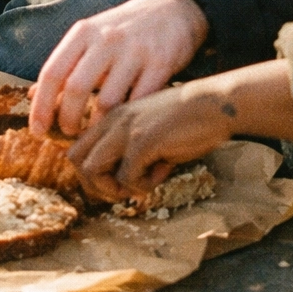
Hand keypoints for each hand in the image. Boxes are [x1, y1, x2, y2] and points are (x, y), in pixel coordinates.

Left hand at [30, 0, 208, 136]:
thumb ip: (66, 65)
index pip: (52, 72)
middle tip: (69, 134)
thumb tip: (32, 96)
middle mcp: (107, 39)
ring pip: (107, 101)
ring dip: (97, 126)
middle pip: (75, 88)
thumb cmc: (126, 30)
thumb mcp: (92, 37)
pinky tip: (124, 127)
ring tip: (95, 134)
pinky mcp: (161, 63)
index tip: (38, 131)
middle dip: (67, 119)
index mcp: (84, 32)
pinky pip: (138, 102)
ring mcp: (135, 51)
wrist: (175, 8)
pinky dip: (128, 120)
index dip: (40, 106)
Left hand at [68, 59, 292, 201]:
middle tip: (125, 188)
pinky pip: (127, 178)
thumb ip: (130, 150)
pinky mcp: (143, 141)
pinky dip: (142, 185)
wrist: (216, 104)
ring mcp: (126, 129)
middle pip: (76, 161)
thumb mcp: (150, 130)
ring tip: (141, 183)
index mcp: (113, 116)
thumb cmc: (188, 119)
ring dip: (114, 187)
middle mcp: (113, 120)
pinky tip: (163, 172)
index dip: (92, 173)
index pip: (78, 149)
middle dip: (96, 184)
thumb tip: (121, 183)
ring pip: (91, 171)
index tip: (118, 180)